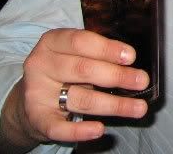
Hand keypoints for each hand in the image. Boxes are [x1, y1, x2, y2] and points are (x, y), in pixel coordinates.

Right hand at [0, 29, 148, 149]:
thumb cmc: (64, 69)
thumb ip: (98, 53)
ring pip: (81, 98)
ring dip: (113, 104)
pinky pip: (59, 127)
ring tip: (138, 108)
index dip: (107, 49)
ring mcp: (37, 93)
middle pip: (83, 69)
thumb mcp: (75, 52)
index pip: (80, 42)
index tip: (131, 56)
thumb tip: (132, 61)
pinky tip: (99, 129)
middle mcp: (41, 65)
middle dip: (117, 76)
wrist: (31, 99)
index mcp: (52, 42)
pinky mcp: (36, 118)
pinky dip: (79, 130)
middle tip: (142, 81)